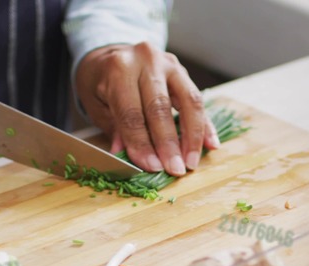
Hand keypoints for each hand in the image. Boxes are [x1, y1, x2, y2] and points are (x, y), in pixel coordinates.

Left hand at [76, 42, 220, 175]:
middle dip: (169, 144)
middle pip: (161, 108)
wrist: (109, 53)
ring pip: (189, 101)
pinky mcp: (183, 71)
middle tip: (176, 169)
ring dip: (193, 136)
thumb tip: (132, 157)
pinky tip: (211, 145)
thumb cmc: (100, 83)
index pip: (132, 113)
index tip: (152, 167)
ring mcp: (168, 63)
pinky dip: (205, 125)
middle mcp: (146, 61)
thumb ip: (117, 129)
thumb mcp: (98, 105)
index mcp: (119, 69)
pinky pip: (198, 100)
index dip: (142, 144)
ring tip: (192, 162)